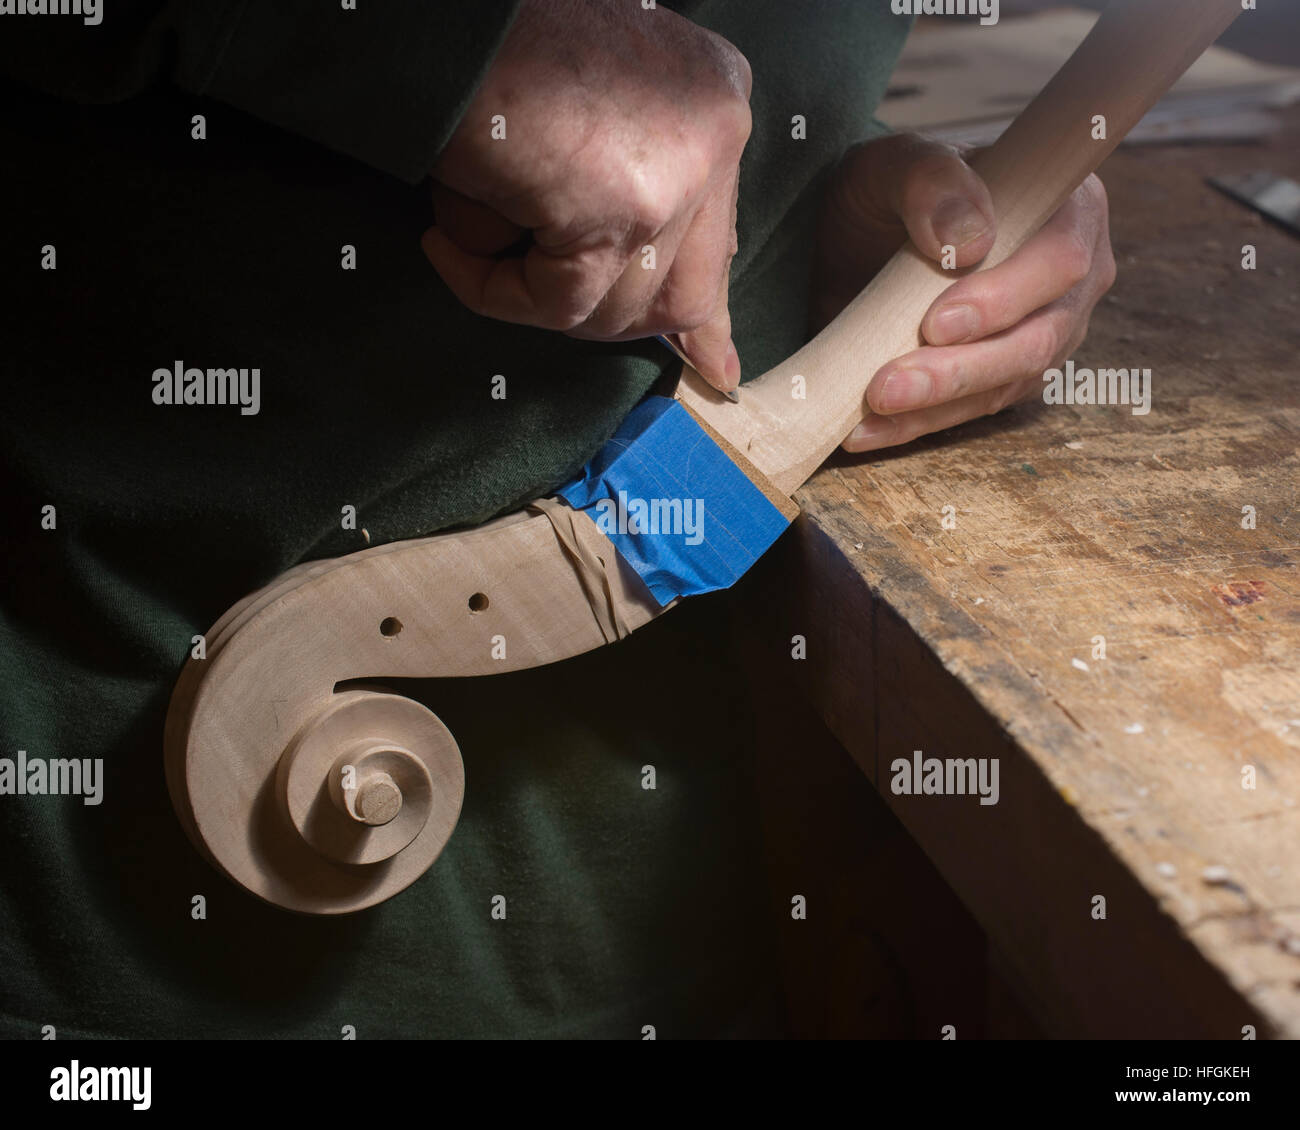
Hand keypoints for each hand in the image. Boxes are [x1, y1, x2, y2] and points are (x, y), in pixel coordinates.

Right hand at [423, 0, 751, 393]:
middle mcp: (716, 133)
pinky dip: (491, 289)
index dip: (701, 313)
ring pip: (614, 307)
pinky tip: (446, 246)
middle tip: (544, 296)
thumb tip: (696, 332)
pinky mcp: (623, 209)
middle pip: (683, 294)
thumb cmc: (495, 53)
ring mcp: (677, 173)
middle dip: (611, 317)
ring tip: (473, 229)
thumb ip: (643, 203)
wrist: (434, 14)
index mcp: (716, 104)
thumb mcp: (591, 121)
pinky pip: (557, 304)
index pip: (720, 243)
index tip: (708, 363)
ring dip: (531, 287)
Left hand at [810, 134, 1116, 451]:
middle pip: (1036, 339)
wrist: (858, 233)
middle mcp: (1072, 278)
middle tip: (887, 386)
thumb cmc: (892, 188)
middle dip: (959, 370)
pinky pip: (971, 410)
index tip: (937, 324)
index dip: (1005, 299)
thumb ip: (932, 182)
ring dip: (935, 406)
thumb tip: (971, 239)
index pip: (1057, 263)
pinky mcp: (1008, 376)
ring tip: (871, 410)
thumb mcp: (896, 163)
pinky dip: (917, 424)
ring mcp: (1047, 332)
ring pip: (1006, 385)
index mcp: (1069, 209)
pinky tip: (865, 430)